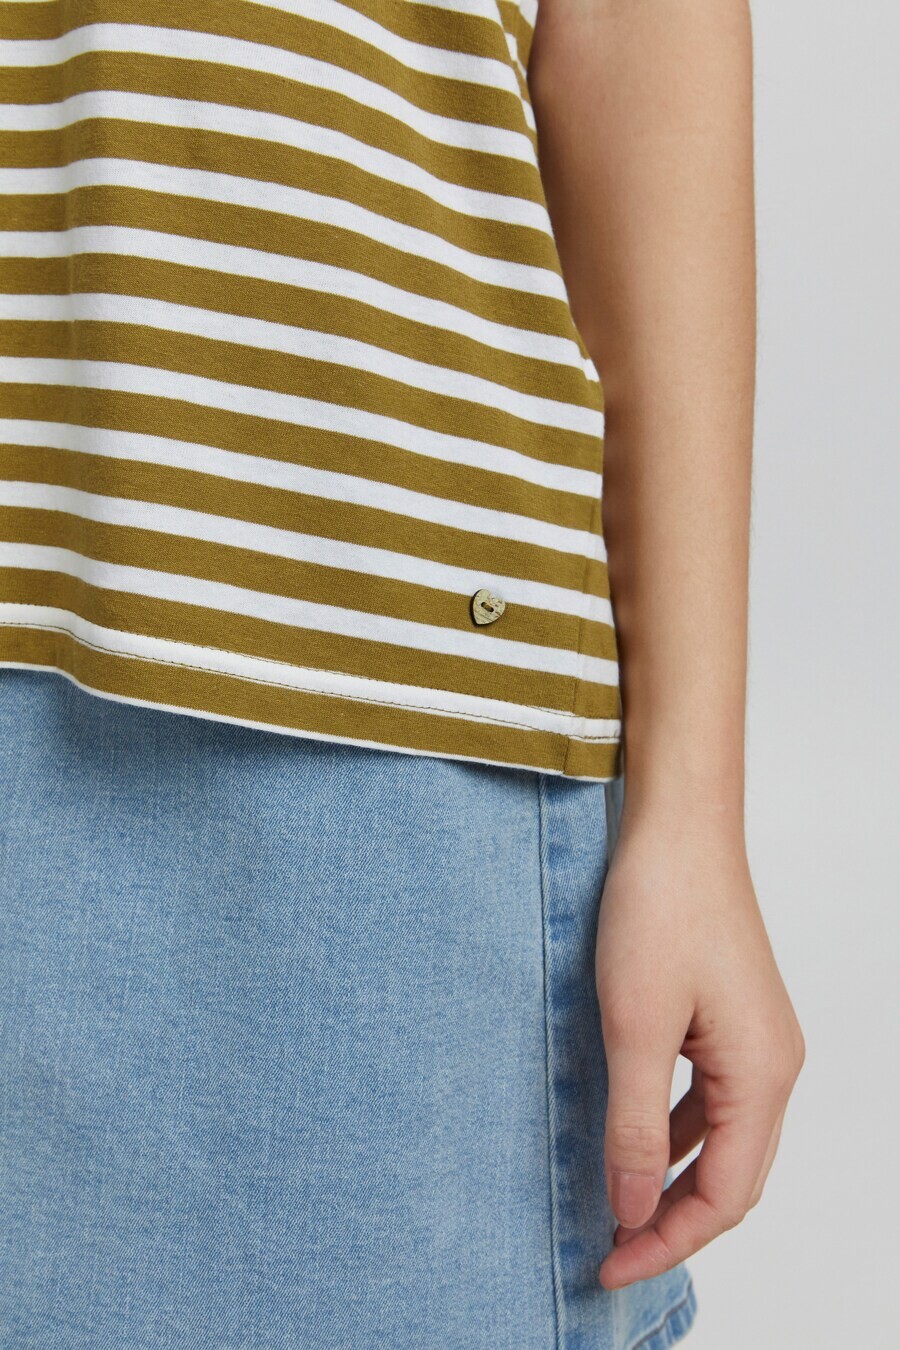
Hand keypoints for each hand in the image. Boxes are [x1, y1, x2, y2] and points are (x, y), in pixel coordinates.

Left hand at [594, 802, 804, 1288]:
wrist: (678, 829)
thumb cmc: (661, 911)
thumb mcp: (635, 1026)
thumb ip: (634, 1124)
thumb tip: (630, 1206)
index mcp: (761, 1075)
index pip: (725, 1195)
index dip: (666, 1240)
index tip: (608, 1264)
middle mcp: (773, 1065)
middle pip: (733, 1177)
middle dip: (674, 1222)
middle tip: (611, 1251)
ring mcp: (756, 1040)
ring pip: (722, 1140)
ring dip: (675, 1180)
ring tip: (620, 1208)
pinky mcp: (731, 1018)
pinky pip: (710, 1099)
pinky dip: (675, 1132)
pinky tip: (635, 1137)